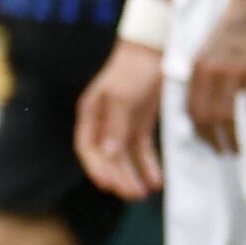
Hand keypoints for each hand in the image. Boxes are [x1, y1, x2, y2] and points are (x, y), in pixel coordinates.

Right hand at [74, 41, 166, 200]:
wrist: (157, 50)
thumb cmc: (134, 69)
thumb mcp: (123, 95)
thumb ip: (116, 124)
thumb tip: (109, 153)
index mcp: (91, 113)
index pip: (88, 147)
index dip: (96, 167)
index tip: (108, 184)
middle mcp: (104, 121)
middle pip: (108, 156)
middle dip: (119, 176)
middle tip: (133, 195)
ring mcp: (123, 123)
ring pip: (125, 157)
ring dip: (133, 175)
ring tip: (144, 194)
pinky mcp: (141, 123)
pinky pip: (142, 149)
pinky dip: (148, 165)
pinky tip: (156, 180)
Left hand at [185, 0, 245, 153]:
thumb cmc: (231, 30)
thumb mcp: (207, 51)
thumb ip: (202, 77)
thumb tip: (204, 105)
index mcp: (196, 68)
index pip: (191, 109)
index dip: (198, 131)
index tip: (207, 143)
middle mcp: (211, 73)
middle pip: (207, 117)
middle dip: (213, 140)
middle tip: (223, 153)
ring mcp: (234, 73)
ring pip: (228, 116)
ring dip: (232, 138)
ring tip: (238, 151)